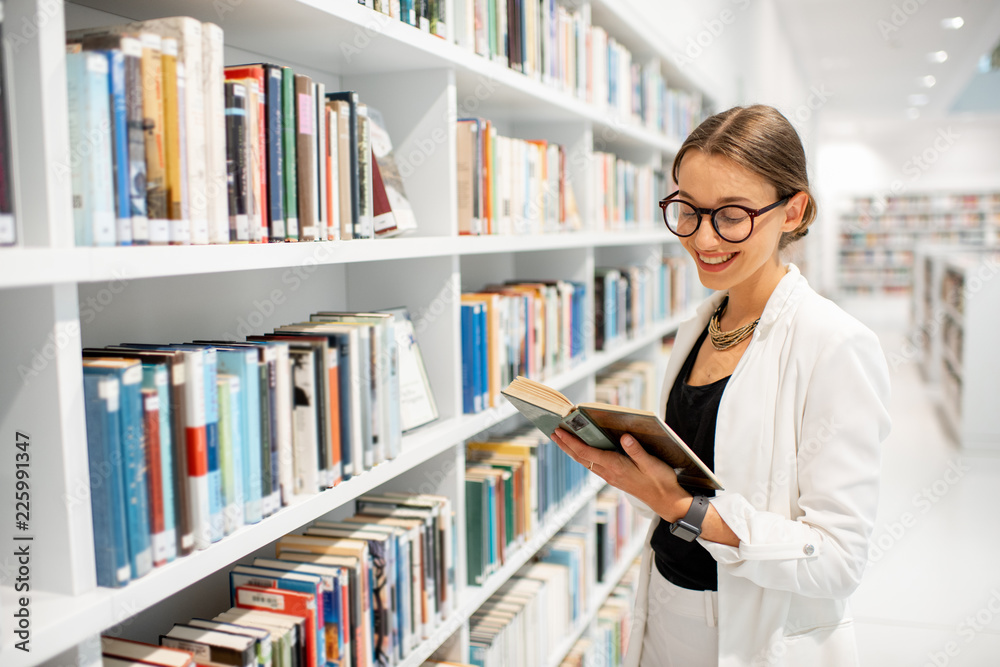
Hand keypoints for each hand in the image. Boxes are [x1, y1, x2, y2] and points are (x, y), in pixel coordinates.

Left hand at [551, 428, 692, 522]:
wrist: (666, 501)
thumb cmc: (660, 481)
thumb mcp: (652, 464)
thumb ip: (637, 451)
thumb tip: (625, 437)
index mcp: (615, 466)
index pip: (587, 453)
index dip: (571, 442)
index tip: (559, 432)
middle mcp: (609, 472)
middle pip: (581, 457)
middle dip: (566, 445)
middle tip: (552, 432)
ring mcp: (610, 476)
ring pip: (585, 461)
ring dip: (572, 450)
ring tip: (562, 439)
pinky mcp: (615, 478)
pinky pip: (593, 465)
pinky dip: (583, 455)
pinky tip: (582, 451)